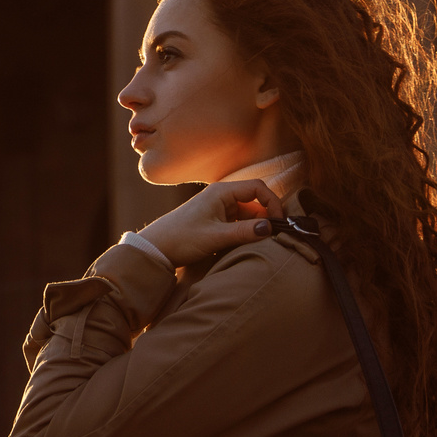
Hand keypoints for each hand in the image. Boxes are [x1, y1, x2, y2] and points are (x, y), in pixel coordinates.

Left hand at [137, 178, 285, 269]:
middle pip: (256, 202)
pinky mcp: (216, 221)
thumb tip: (271, 228)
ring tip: (263, 244)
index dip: (272, 202)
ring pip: (249, 214)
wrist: (156, 248)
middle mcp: (222, 196)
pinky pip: (239, 223)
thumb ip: (245, 232)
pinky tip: (248, 245)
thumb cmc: (181, 238)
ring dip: (257, 227)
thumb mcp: (216, 237)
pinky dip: (247, 232)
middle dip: (267, 217)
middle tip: (276, 236)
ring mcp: (219, 208)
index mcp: (222, 192)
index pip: (258, 188)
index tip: (279, 222)